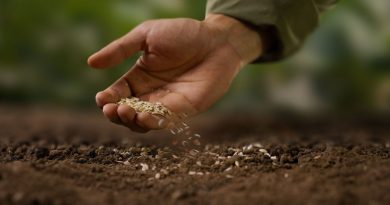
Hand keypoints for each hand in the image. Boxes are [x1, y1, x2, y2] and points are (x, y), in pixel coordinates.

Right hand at [88, 14, 262, 131]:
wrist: (216, 40)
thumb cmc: (183, 34)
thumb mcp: (146, 36)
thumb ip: (120, 49)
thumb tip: (91, 63)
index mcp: (139, 76)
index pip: (117, 93)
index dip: (107, 99)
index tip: (102, 99)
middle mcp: (150, 92)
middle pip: (126, 112)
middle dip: (116, 114)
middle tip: (113, 109)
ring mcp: (166, 103)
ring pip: (142, 122)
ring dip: (131, 121)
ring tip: (126, 112)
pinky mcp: (183, 110)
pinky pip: (164, 121)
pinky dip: (152, 123)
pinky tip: (143, 117)